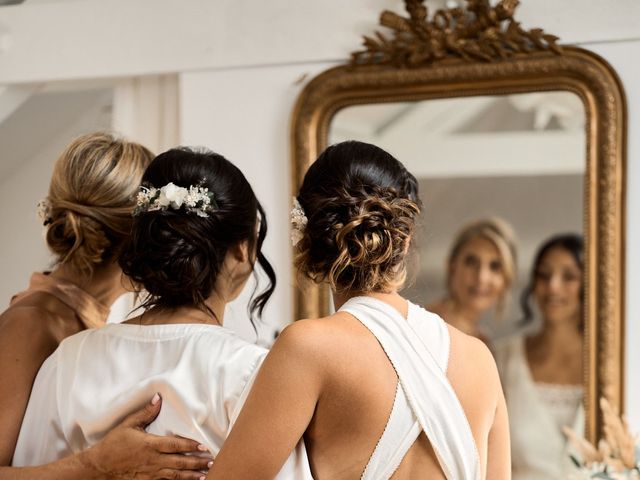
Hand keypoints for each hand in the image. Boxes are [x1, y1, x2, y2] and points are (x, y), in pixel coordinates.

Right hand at [80, 394, 212, 479]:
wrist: (100, 465)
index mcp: (149, 445)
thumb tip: (158, 398)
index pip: (174, 446)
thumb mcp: (128, 424)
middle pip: (179, 463)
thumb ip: (146, 412)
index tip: (204, 446)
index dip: (190, 446)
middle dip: (196, 462)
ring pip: (175, 475)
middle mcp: (152, 460)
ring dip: (191, 475)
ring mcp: (150, 473)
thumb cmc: (114, 443)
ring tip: (206, 474)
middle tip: (211, 460)